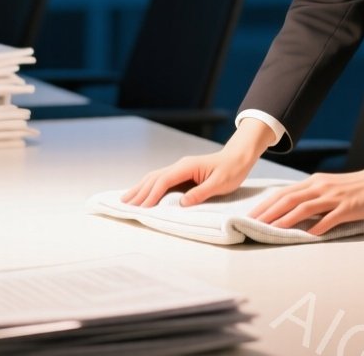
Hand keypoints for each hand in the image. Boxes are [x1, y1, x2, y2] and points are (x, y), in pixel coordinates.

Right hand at [120, 145, 257, 207]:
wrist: (239, 156)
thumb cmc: (232, 170)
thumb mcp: (220, 184)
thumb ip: (200, 193)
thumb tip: (182, 204)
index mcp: (187, 167)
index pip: (164, 181)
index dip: (152, 195)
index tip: (142, 207)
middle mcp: (180, 165)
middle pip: (154, 178)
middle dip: (139, 192)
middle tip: (124, 205)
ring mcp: (180, 168)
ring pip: (154, 177)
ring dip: (140, 188)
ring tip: (126, 199)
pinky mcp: (182, 172)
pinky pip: (161, 179)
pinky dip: (148, 186)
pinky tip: (142, 193)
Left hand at [248, 150, 363, 236]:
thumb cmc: (356, 187)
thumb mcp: (329, 187)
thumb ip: (312, 197)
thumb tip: (292, 211)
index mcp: (314, 183)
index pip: (284, 193)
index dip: (266, 204)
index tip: (250, 216)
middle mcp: (320, 188)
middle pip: (288, 199)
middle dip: (268, 213)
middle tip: (252, 224)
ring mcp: (334, 198)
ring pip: (304, 208)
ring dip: (285, 219)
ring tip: (271, 230)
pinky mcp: (347, 208)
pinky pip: (329, 219)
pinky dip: (316, 228)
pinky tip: (306, 237)